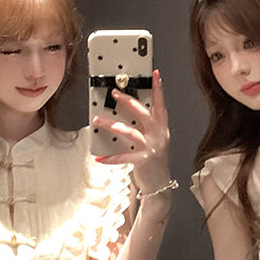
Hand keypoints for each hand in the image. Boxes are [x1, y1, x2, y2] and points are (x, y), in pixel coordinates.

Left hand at [93, 70, 171, 191]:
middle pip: (143, 113)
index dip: (158, 89)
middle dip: (128, 101)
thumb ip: (144, 127)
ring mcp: (151, 148)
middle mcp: (158, 135)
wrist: (160, 185)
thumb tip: (125, 114)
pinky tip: (100, 157)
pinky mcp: (142, 161)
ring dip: (111, 125)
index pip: (160, 104)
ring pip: (130, 131)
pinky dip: (110, 158)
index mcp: (161, 128)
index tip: (155, 74)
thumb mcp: (153, 140)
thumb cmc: (154, 161)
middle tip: (114, 93)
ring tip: (97, 121)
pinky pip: (123, 157)